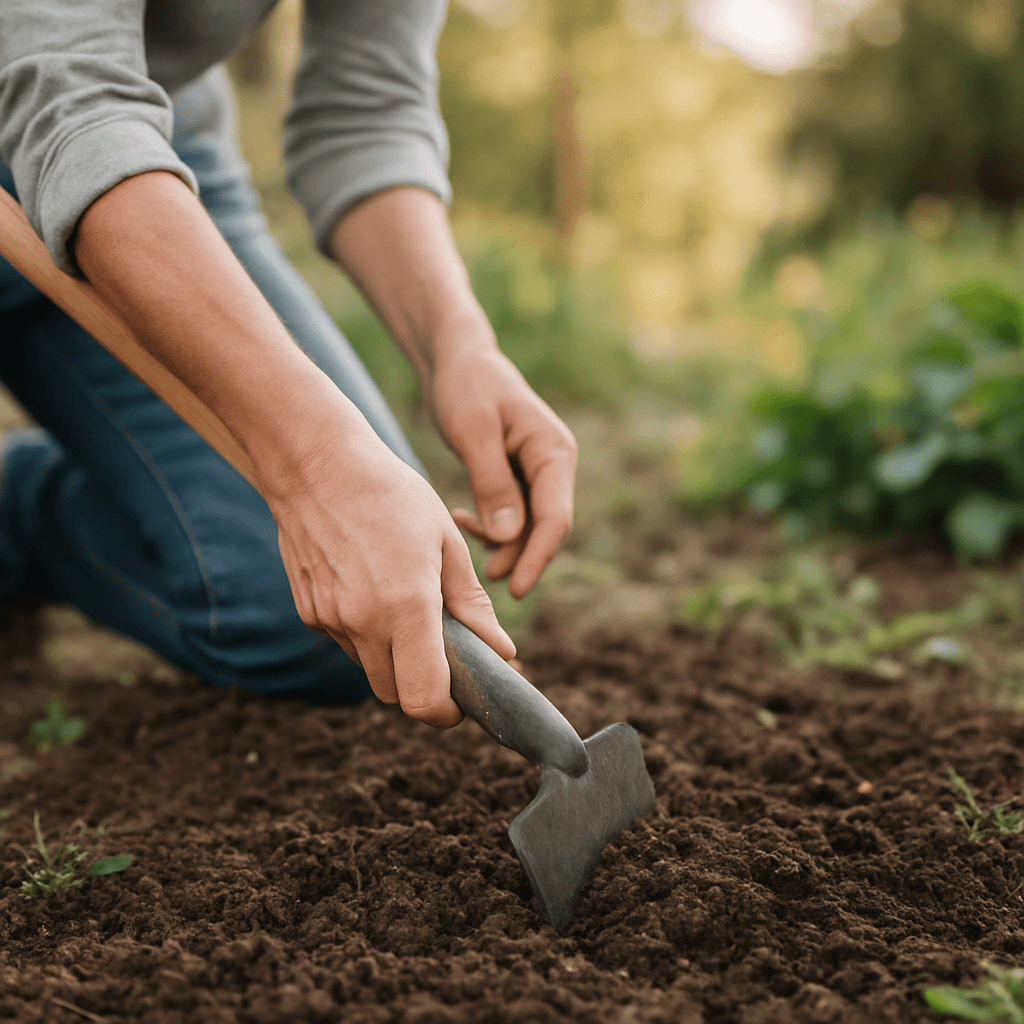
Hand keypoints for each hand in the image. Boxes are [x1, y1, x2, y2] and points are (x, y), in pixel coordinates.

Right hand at [258, 401, 515, 727]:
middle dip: (423, 686)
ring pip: (370, 669)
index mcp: (406, 606)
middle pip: (396, 695)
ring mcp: (329, 620)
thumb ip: (472, 605)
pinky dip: (367, 633)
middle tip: (443, 653)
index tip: (461, 702)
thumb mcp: (446, 542)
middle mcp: (362, 622)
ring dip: (394, 657)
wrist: (315, 464)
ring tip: (406, 604)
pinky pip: (346, 642)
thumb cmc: (391, 494)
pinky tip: (373, 586)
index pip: (423, 698)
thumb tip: (502, 651)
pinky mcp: (309, 611)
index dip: (446, 714)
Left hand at [425, 342, 577, 597]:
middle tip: (485, 580)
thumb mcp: (473, 432)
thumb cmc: (466, 386)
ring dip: (501, 541)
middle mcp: (553, 464)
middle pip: (545, 527)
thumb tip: (508, 539)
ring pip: (527, 525)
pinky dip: (490, 523)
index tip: (514, 589)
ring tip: (463, 539)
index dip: (537, 558)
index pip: (555, 518)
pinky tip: (460, 519)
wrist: (455, 358)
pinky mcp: (517, 475)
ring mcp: (537, 471)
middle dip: (519, 556)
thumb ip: (492, 484)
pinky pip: (512, 513)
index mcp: (553, 452)